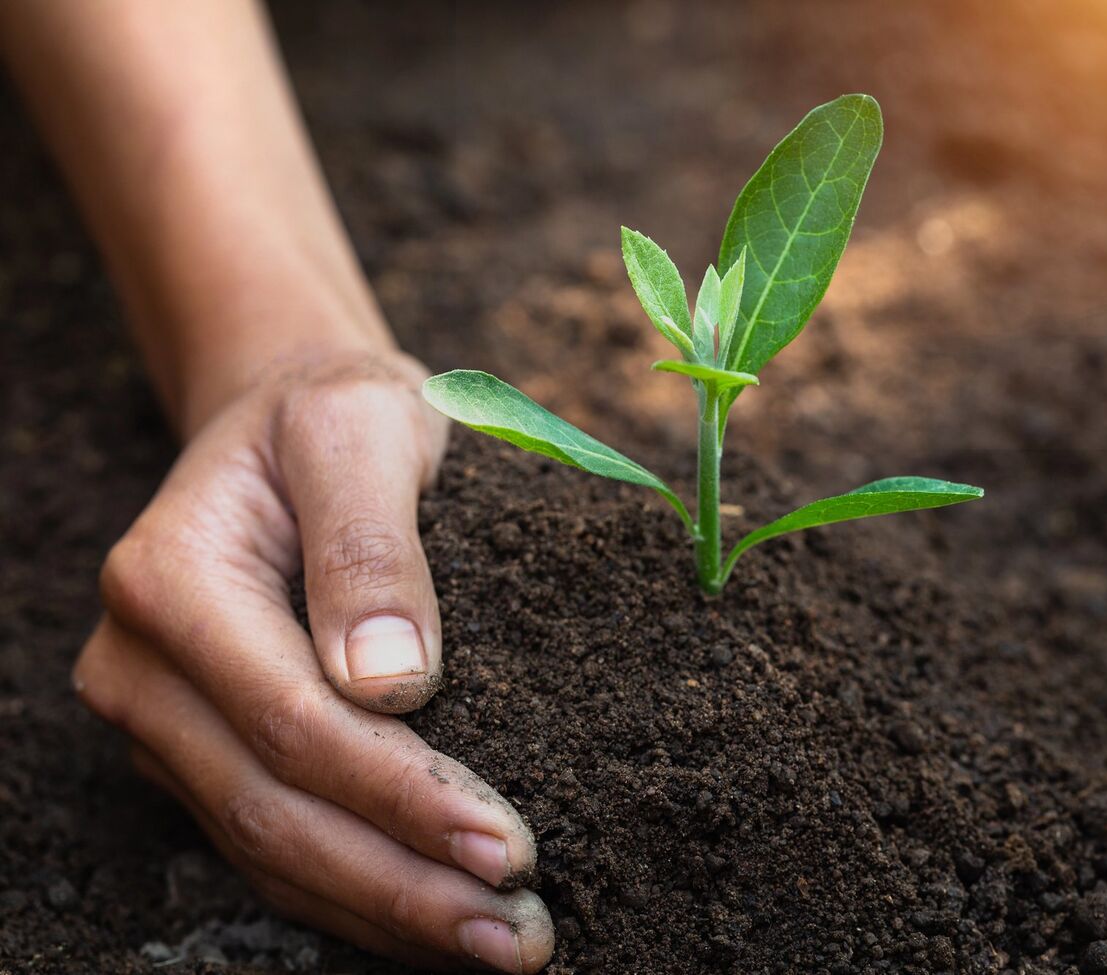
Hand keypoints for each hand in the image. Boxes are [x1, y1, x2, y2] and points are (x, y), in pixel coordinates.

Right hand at [74, 350, 553, 972]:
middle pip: (276, 808)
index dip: (400, 795)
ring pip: (271, 848)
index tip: (508, 846)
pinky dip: (353, 893)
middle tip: (518, 935)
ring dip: (386, 909)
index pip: (293, 723)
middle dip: (402, 883)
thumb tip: (392, 684)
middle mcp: (146, 667)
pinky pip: (273, 842)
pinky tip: (430, 922)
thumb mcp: (362, 428)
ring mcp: (169, 718)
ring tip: (498, 946)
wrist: (288, 419)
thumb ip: (370, 544)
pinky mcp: (205, 747)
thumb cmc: (335, 415)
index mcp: (169, 582)